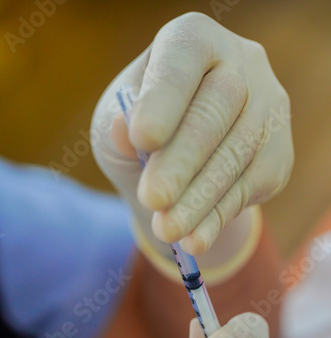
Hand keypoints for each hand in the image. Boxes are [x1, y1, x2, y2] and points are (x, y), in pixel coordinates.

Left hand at [91, 12, 293, 254]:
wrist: (182, 158)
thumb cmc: (142, 132)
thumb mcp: (115, 124)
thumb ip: (117, 126)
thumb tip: (124, 130)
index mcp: (193, 41)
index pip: (184, 58)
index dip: (164, 98)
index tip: (142, 139)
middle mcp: (240, 65)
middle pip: (218, 110)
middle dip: (183, 162)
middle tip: (153, 199)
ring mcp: (267, 108)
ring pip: (238, 155)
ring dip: (200, 199)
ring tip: (167, 230)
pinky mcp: (278, 153)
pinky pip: (251, 187)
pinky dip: (219, 217)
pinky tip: (194, 240)